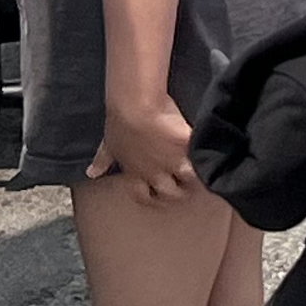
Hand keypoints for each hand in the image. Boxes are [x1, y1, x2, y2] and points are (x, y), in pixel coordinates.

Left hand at [85, 98, 201, 204]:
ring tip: (206, 170)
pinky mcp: (188, 147)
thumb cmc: (119, 124)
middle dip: (178, 191)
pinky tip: (214, 154)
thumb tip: (91, 173)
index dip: (152, 197)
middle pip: (171, 194)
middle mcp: (155, 173)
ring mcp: (173, 162)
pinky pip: (203, 158)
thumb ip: (103, 159)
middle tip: (185, 184)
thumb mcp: (109, 143)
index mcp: (136, 173)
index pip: (144, 196)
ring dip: (197, 177)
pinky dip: (208, 157)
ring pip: (190, 181)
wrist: (136, 108)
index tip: (158, 194)